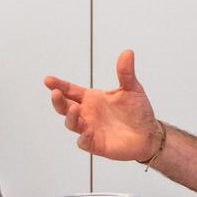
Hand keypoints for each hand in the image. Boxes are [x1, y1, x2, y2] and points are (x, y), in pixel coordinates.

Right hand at [45, 50, 160, 161]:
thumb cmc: (137, 111)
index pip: (70, 90)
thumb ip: (126, 73)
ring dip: (70, 117)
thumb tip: (128, 52)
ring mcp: (90, 129)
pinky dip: (83, 137)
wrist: (149, 133)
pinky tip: (87, 132)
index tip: (48, 80)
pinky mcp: (96, 144)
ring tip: (74, 110)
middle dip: (58, 100)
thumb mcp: (132, 89)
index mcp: (91, 98)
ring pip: (72, 124)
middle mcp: (87, 113)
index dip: (58, 85)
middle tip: (55, 92)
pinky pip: (84, 142)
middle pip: (65, 107)